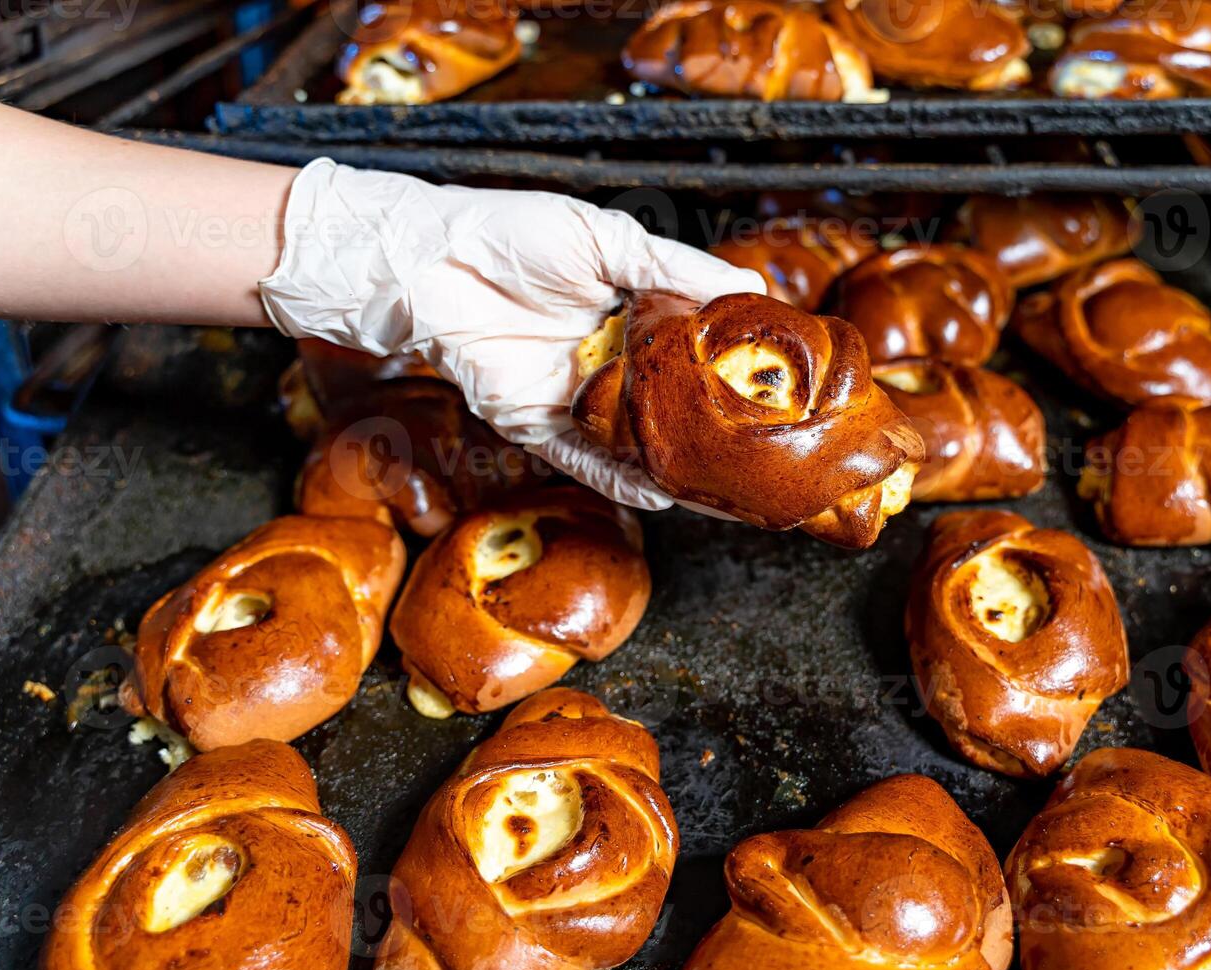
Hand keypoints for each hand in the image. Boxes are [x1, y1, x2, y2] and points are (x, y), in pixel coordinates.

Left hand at [260, 158, 763, 508]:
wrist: (432, 259)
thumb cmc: (513, 235)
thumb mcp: (609, 240)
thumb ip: (676, 269)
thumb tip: (749, 288)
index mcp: (627, 319)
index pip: (689, 355)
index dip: (729, 374)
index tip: (778, 393)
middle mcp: (604, 364)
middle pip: (666, 408)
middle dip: (710, 436)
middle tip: (765, 460)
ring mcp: (570, 398)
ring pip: (630, 444)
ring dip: (674, 469)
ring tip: (725, 493)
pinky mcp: (532, 424)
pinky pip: (582, 461)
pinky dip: (618, 479)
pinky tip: (659, 494)